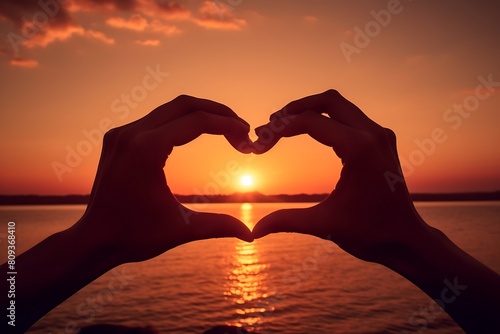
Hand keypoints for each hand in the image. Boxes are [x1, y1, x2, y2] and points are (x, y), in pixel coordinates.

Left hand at [77, 94, 253, 263]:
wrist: (94, 240)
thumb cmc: (135, 236)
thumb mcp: (182, 229)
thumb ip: (219, 225)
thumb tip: (251, 235)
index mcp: (146, 150)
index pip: (197, 122)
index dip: (227, 125)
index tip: (247, 135)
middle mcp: (131, 133)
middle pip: (185, 104)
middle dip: (218, 112)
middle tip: (241, 128)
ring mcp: (122, 133)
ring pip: (170, 108)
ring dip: (200, 114)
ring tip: (225, 129)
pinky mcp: (118, 137)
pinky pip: (155, 118)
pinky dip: (180, 120)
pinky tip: (197, 133)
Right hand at [251, 90, 499, 332]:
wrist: (407, 240)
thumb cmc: (370, 234)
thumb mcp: (324, 225)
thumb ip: (286, 221)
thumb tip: (254, 232)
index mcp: (359, 149)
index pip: (311, 122)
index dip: (280, 128)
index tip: (261, 141)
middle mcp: (373, 135)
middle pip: (327, 101)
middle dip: (295, 109)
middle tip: (271, 124)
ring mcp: (381, 135)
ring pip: (340, 105)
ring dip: (311, 111)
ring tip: (285, 125)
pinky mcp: (382, 140)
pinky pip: (351, 116)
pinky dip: (327, 118)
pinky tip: (311, 131)